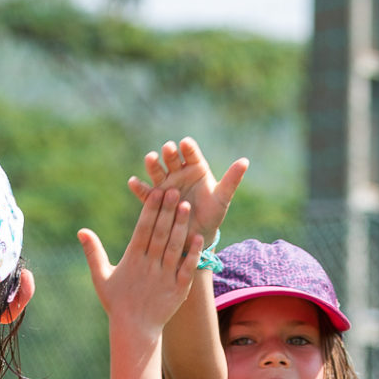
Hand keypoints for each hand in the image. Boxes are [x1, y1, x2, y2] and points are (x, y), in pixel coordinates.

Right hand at [79, 183, 200, 335]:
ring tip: (187, 206)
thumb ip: (93, 252)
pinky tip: (198, 237)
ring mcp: (164, 277)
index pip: (142, 229)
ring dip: (180, 226)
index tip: (157, 192)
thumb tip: (81, 231)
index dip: (150, 210)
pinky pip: (186, 269)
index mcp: (132, 260)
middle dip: (167, 211)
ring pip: (174, 247)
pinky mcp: (178, 290)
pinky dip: (193, 254)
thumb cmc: (117, 303)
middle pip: (159, 234)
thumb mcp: (101, 277)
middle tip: (175, 190)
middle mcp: (149, 266)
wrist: (134, 331)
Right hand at [128, 138, 246, 246]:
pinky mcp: (155, 199)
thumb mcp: (223, 197)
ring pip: (157, 171)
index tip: (186, 144)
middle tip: (168, 148)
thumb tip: (245, 161)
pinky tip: (132, 182)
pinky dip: (138, 187)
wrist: (197, 235)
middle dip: (170, 153)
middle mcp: (179, 173)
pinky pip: (145, 193)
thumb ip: (232, 179)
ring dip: (153, 164)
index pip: (191, 154)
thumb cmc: (212, 214)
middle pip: (172, 159)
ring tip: (151, 158)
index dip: (188, 148)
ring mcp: (165, 185)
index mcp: (196, 168)